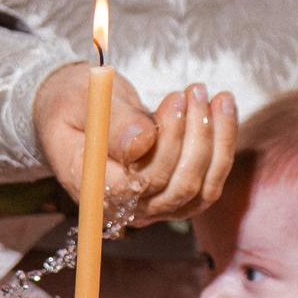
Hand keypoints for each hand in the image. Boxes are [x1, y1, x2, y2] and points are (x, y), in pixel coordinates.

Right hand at [34, 64, 238, 223]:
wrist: (79, 111)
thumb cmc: (73, 103)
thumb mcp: (82, 101)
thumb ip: (112, 122)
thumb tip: (142, 141)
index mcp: (92, 187)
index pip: (141, 184)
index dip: (166, 145)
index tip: (175, 99)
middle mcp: (123, 207)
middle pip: (177, 189)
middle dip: (196, 137)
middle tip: (195, 91)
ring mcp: (152, 205)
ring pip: (201, 189)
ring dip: (217, 142)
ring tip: (217, 97)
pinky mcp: (174, 195)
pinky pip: (209, 183)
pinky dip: (223, 147)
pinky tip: (223, 111)